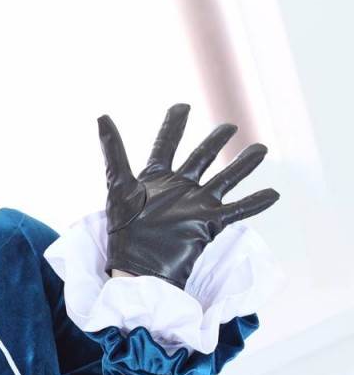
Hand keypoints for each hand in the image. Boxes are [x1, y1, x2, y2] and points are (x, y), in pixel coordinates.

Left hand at [98, 103, 279, 288]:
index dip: (173, 126)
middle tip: (229, 126)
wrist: (138, 268)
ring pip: (224, 179)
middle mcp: (177, 189)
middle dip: (214, 142)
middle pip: (200, 158)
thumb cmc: (124, 230)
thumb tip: (101, 116)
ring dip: (243, 165)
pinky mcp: (208, 224)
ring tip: (261, 149)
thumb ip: (113, 151)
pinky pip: (237, 210)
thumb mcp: (118, 185)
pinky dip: (255, 202)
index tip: (182, 106)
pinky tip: (274, 193)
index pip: (165, 145)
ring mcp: (195, 205)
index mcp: (154, 179)